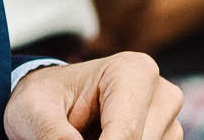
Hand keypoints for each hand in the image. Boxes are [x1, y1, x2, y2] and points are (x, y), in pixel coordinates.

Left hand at [5, 52, 182, 139]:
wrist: (55, 102)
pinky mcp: (167, 139)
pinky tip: (101, 139)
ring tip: (88, 135)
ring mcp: (169, 119)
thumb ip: (53, 133)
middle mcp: (161, 93)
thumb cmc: (44, 99)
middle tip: (74, 135)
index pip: (125, 134)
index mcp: (134, 72)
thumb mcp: (34, 111)